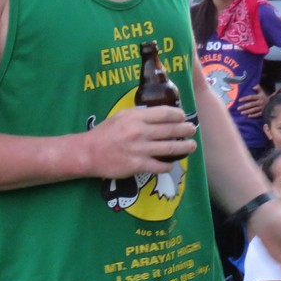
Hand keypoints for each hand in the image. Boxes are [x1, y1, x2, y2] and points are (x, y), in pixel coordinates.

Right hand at [82, 105, 196, 178]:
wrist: (88, 153)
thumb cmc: (104, 133)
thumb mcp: (121, 116)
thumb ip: (139, 115)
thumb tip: (158, 115)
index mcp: (136, 117)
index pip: (164, 113)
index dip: (178, 115)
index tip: (183, 116)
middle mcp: (140, 132)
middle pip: (171, 130)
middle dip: (186, 130)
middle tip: (192, 130)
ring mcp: (140, 149)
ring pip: (170, 148)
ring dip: (185, 147)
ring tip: (192, 146)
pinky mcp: (138, 165)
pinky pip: (160, 166)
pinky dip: (168, 165)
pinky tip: (172, 164)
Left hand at [237, 86, 268, 117]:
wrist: (274, 102)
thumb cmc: (265, 96)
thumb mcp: (262, 91)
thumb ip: (258, 88)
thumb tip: (253, 87)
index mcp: (259, 97)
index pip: (251, 97)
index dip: (245, 98)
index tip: (239, 100)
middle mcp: (260, 102)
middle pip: (251, 104)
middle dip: (244, 107)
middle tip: (238, 108)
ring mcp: (262, 108)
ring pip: (253, 110)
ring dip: (247, 111)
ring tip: (241, 113)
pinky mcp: (263, 112)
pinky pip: (258, 114)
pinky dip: (253, 115)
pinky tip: (248, 116)